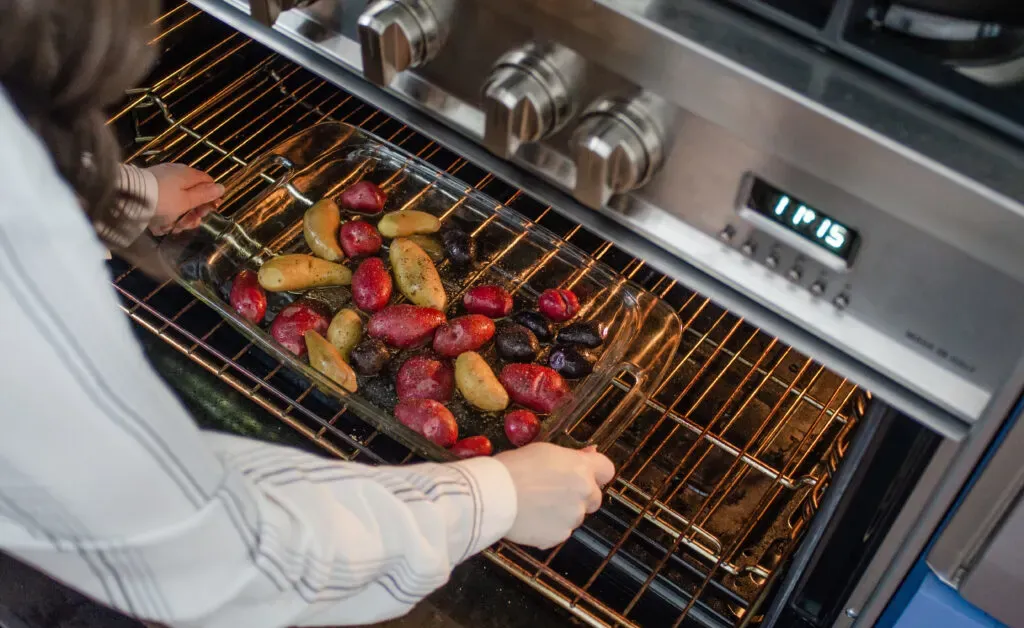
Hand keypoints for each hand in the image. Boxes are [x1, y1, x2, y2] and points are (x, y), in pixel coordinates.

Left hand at [146, 163, 224, 234]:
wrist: (128, 197)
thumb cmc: (162, 200)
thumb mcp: (187, 201)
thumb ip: (205, 195)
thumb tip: (222, 187)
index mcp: (188, 175)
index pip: (208, 183)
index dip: (211, 198)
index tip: (208, 211)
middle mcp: (176, 174)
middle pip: (193, 193)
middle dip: (194, 211)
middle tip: (190, 223)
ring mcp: (162, 181)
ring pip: (178, 200)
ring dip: (180, 216)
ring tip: (173, 227)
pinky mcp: (151, 189)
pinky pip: (164, 202)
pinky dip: (165, 213)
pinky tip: (161, 224)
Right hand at [495, 443, 614, 548]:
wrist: (492, 495)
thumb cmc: (513, 467)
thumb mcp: (544, 451)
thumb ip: (570, 457)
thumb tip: (589, 455)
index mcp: (582, 469)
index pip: (607, 470)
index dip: (596, 472)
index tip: (584, 474)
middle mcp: (584, 494)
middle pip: (594, 497)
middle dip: (579, 496)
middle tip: (553, 491)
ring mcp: (573, 518)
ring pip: (575, 516)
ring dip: (562, 512)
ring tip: (535, 505)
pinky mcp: (558, 537)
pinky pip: (559, 532)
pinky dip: (548, 528)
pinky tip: (530, 519)